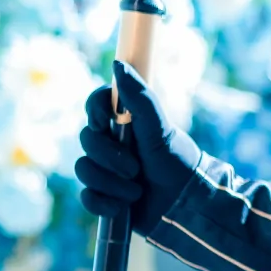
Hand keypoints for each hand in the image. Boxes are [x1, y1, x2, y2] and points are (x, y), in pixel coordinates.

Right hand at [75, 61, 200, 235]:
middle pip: (85, 140)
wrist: (186, 206)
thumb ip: (140, 97)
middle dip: (110, 158)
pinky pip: (87, 197)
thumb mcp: (159, 128)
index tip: (107, 120)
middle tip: (136, 168)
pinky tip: (123, 208)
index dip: (96, 111)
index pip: (94, 105)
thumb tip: (118, 63)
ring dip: (111, 183)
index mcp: (124, 123)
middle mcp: (112, 144)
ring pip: (83, 170)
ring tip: (136, 191)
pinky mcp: (104, 197)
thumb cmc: (177, 163)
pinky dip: (104, 204)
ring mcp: (106, 170)